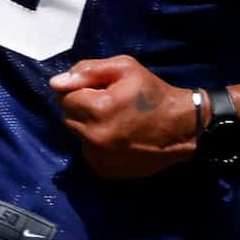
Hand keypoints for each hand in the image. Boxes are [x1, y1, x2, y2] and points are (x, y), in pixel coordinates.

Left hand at [50, 54, 201, 178]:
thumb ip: (88, 71)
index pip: (64, 97)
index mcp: (97, 109)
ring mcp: (98, 157)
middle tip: (108, 105)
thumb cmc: (154, 95)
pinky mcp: (103, 170)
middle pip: (67, 117)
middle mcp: (93, 137)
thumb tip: (56, 83)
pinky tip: (117, 138)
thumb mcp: (126, 69)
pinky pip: (87, 151)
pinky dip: (95, 144)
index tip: (101, 91)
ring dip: (87, 126)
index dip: (81, 91)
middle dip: (82, 108)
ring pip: (76, 135)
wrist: (183, 130)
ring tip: (114, 121)